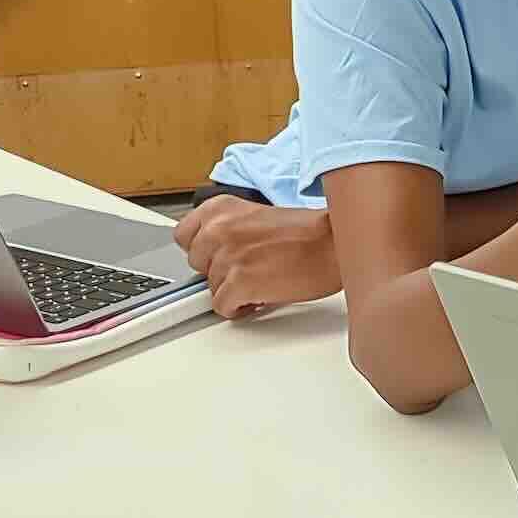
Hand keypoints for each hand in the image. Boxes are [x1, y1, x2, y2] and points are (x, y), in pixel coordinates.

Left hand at [175, 197, 340, 318]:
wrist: (334, 244)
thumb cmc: (309, 233)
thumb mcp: (257, 217)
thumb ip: (229, 232)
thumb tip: (216, 257)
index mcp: (221, 208)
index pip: (184, 236)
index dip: (204, 251)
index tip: (218, 256)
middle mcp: (219, 229)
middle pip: (197, 265)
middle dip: (219, 271)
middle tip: (247, 269)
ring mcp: (227, 256)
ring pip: (211, 288)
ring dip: (234, 291)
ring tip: (260, 282)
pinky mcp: (239, 282)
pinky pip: (222, 307)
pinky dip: (240, 308)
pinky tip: (260, 297)